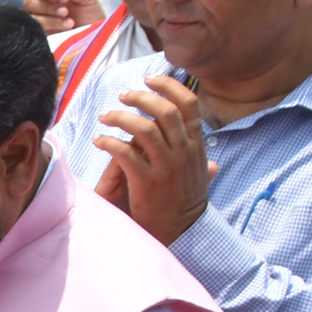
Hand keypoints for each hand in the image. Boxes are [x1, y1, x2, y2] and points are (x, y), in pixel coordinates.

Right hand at [23, 0, 103, 35]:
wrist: (98, 35)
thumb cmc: (92, 15)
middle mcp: (42, 8)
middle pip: (29, 2)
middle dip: (47, 6)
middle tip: (65, 11)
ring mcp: (40, 23)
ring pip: (32, 17)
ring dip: (50, 19)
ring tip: (70, 23)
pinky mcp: (41, 37)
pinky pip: (36, 31)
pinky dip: (51, 28)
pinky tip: (65, 29)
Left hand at [91, 73, 215, 245]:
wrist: (183, 232)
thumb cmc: (186, 202)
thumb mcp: (200, 177)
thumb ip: (200, 161)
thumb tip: (212, 160)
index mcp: (196, 145)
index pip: (189, 104)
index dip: (169, 87)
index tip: (150, 79)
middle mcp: (184, 152)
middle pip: (165, 111)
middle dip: (142, 97)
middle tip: (123, 95)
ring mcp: (167, 167)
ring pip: (144, 129)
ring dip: (121, 118)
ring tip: (105, 117)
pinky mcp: (148, 182)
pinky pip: (126, 154)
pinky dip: (110, 142)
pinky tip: (99, 140)